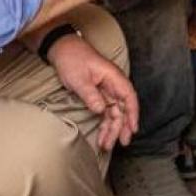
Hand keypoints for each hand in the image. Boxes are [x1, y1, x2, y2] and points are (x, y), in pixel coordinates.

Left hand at [47, 34, 138, 149]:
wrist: (62, 50)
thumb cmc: (72, 59)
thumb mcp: (79, 78)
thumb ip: (90, 94)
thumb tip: (101, 110)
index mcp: (113, 77)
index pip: (129, 96)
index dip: (133, 113)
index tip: (133, 128)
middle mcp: (113, 85)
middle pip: (122, 108)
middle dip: (122, 127)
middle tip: (120, 143)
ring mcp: (107, 91)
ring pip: (114, 114)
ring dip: (111, 129)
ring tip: (106, 145)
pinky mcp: (99, 96)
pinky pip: (105, 113)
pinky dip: (103, 125)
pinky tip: (101, 136)